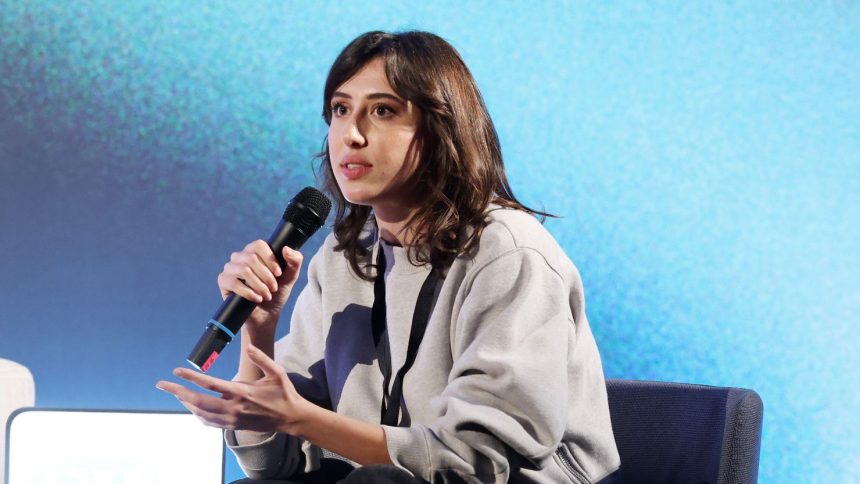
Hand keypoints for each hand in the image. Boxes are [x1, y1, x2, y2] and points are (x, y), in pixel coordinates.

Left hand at [156, 344, 309, 433]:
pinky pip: (209, 422)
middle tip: (162, 385)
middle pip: (198, 401)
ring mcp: (232, 419)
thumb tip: (249, 346)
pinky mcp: (233, 426)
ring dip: (185, 402)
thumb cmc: (284, 393)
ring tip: (176, 393)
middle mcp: (234, 408)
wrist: (290, 418)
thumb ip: (262, 358)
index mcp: (242, 392)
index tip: (176, 371)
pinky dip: (197, 414)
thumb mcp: (277, 372)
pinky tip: (192, 406)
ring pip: (200, 413)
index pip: (210, 384)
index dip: (191, 377)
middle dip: (177, 392)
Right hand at [217, 240, 303, 331]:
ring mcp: (230, 268)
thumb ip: (294, 261)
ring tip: (266, 296)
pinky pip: (233, 282)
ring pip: (244, 270)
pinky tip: (257, 299)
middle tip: (273, 288)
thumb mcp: (290, 277)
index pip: (259, 245)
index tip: (279, 274)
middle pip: (251, 258)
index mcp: (255, 251)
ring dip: (259, 285)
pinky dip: (248, 292)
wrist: (266, 315)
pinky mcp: (223, 281)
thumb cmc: (277, 293)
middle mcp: (240, 257)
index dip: (270, 259)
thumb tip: (286, 248)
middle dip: (266, 276)